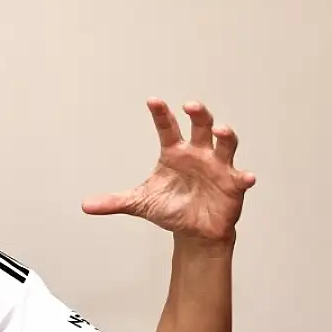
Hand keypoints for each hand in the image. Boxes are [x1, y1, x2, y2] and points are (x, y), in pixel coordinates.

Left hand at [81, 98, 256, 243]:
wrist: (193, 230)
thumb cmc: (171, 208)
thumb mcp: (140, 203)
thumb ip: (114, 201)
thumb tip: (85, 205)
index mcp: (175, 153)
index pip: (167, 128)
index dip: (161, 114)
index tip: (153, 101)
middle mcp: (199, 154)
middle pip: (202, 127)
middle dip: (199, 114)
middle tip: (191, 105)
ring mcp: (218, 167)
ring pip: (225, 145)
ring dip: (225, 136)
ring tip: (221, 131)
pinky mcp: (233, 185)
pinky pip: (241, 178)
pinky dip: (245, 176)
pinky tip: (246, 177)